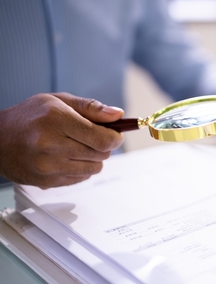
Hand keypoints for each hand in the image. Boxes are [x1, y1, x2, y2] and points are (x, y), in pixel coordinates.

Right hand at [0, 93, 124, 187]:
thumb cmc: (30, 117)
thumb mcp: (59, 101)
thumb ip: (92, 108)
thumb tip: (118, 115)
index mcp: (56, 120)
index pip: (102, 139)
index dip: (115, 137)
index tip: (115, 133)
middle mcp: (51, 145)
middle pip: (101, 154)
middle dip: (103, 145)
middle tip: (92, 137)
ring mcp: (48, 166)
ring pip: (94, 168)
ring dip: (93, 158)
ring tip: (77, 146)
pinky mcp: (47, 182)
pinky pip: (81, 178)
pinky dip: (81, 168)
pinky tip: (67, 157)